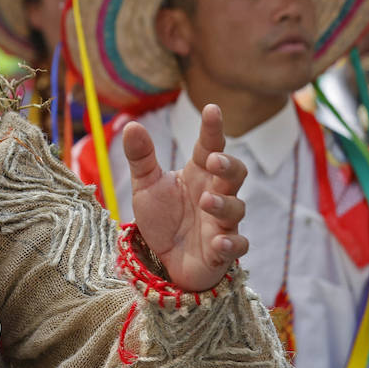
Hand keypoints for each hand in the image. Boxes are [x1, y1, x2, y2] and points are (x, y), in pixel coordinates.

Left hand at [127, 103, 249, 291]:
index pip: (210, 147)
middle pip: (235, 174)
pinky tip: (219, 242)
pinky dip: (230, 244)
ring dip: (224, 205)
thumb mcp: (145, 185)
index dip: (212, 129)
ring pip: (236, 209)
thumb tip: (131, 124)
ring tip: (206, 202)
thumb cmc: (162, 217)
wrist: (163, 258)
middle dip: (228, 166)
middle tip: (214, 160)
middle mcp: (215, 194)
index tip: (211, 109)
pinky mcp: (222, 251)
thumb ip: (141, 157)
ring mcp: (221, 223)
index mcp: (199, 174)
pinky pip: (236, 246)